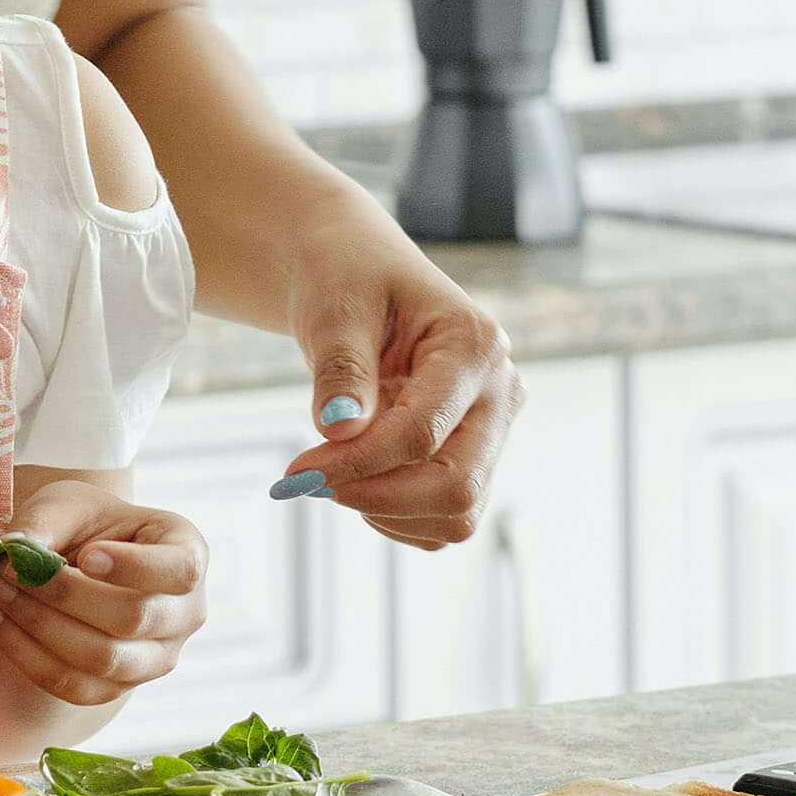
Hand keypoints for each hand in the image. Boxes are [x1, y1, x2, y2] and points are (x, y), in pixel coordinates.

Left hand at [0, 478, 209, 716]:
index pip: (179, 570)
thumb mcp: (67, 504)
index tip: (85, 556)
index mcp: (188, 553)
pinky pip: (74, 686)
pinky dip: (28, 656)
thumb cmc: (86, 524)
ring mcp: (157, 658)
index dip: (134, 567)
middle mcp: (186, 613)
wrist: (79, 560)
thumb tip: (12, 552)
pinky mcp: (119, 688)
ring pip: (104, 659)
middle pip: (134, 618)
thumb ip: (43, 521)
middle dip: (64, 596)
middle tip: (10, 570)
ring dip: (39, 627)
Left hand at [271, 211, 520, 550]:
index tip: (296, 470)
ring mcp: (492, 430)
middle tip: (307, 482)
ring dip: (384, 510)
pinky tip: (357, 474)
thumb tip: (340, 431)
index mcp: (475, 346)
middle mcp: (499, 393)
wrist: (354, 275)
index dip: (357, 463)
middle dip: (377, 497)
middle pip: (458, 487)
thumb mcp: (334, 310)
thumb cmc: (346, 279)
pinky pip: (441, 520)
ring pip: (455, 515)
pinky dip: (394, 515)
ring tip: (332, 465)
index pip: (423, 433)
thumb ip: (341, 368)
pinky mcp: (474, 458)